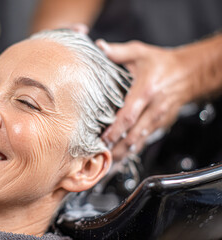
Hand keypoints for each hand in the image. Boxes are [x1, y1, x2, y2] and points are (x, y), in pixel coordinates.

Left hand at [97, 40, 198, 160]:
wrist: (189, 73)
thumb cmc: (162, 63)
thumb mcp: (140, 53)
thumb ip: (119, 52)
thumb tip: (99, 47)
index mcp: (145, 91)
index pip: (128, 115)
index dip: (115, 129)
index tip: (102, 139)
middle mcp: (153, 108)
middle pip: (133, 135)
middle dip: (117, 149)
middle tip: (100, 158)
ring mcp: (158, 119)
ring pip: (140, 142)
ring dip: (124, 154)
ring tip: (108, 164)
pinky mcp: (160, 125)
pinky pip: (145, 141)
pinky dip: (132, 151)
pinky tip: (120, 158)